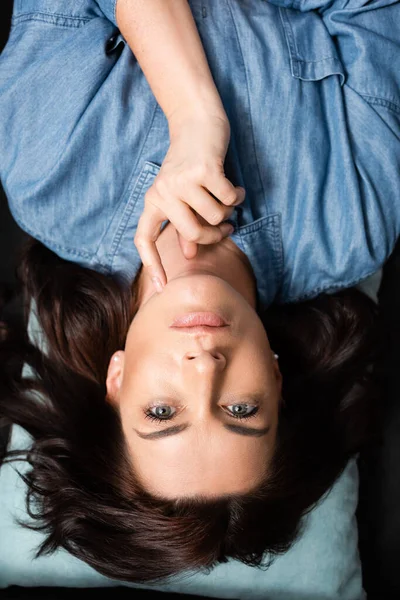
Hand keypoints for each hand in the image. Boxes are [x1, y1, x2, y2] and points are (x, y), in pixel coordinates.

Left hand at [134, 112, 244, 291]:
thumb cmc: (191, 165)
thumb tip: (189, 252)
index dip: (152, 264)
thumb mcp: (183, 196)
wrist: (197, 123)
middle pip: (194, 233)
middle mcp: (163, 192)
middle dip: (215, 234)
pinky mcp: (204, 169)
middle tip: (226, 228)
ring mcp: (183, 180)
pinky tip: (236, 188)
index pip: (144, 239)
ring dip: (228, 211)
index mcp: (154, 201)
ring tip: (227, 197)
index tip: (161, 288)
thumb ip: (185, 224)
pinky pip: (228, 199)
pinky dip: (237, 196)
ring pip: (214, 216)